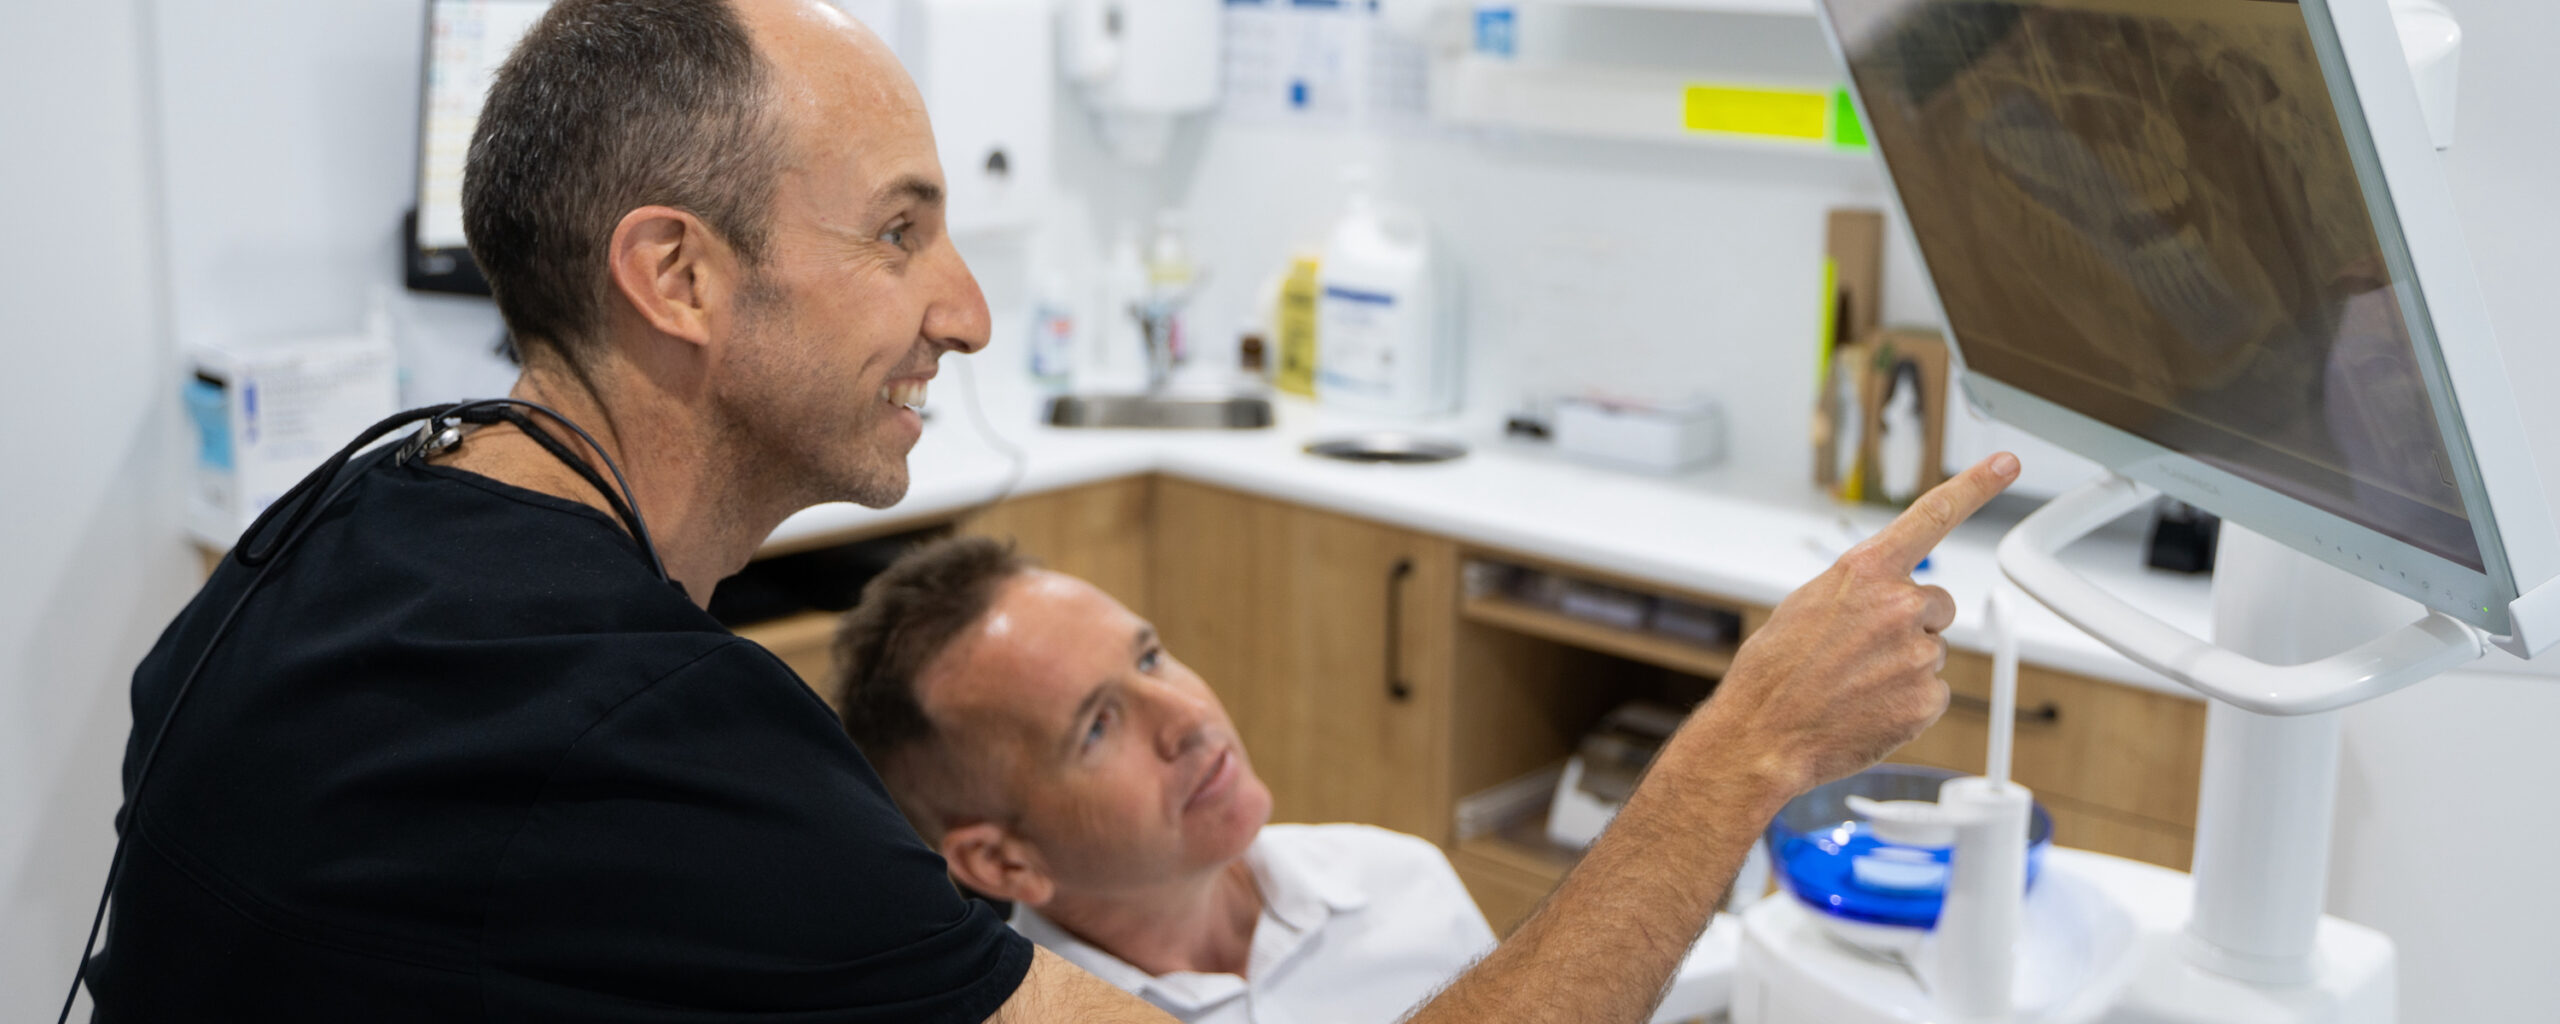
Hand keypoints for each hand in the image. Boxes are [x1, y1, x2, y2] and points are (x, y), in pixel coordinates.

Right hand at [1692, 453, 2020, 798]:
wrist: (1763, 734)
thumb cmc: (1775, 673)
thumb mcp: (1805, 606)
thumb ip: (1857, 590)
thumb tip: (1884, 596)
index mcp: (1865, 572)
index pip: (1932, 516)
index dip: (1975, 485)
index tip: (2006, 463)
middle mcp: (1898, 605)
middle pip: (1935, 606)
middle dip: (1910, 626)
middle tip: (1862, 652)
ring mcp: (1917, 653)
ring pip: (1930, 652)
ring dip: (1902, 667)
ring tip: (1854, 684)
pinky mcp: (1927, 699)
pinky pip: (1931, 694)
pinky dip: (1905, 703)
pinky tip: (1868, 708)